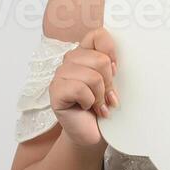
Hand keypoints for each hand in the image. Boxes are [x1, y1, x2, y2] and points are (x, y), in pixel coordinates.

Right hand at [49, 26, 118, 148]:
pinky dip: (89, 102)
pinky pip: (79, 89)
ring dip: (100, 95)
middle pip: (100, 59)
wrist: (93, 134)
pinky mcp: (55, 91)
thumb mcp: (114, 83)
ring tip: (98, 105)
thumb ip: (113, 66)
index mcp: (85, 53)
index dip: (111, 51)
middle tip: (107, 97)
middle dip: (109, 83)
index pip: (98, 35)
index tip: (115, 70)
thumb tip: (115, 61)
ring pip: (91, 76)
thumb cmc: (103, 107)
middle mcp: (70, 61)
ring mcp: (60, 75)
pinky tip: (87, 108)